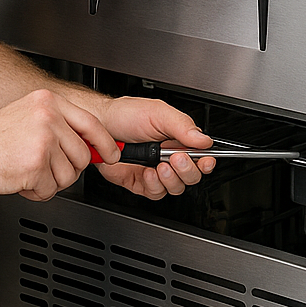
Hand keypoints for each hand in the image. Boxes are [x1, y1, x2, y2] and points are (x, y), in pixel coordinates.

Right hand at [0, 89, 118, 200]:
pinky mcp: (36, 164)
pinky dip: (37, 192)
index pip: (91, 123)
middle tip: (45, 168)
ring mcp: (43, 140)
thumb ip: (61, 126)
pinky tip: (21, 179)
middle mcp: (48, 117)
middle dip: (68, 169)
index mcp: (49, 102)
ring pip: (69, 175)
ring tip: (28, 171)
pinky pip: (51, 189)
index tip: (112, 155)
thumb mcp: (30, 117)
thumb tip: (93, 144)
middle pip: (83, 155)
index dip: (105, 144)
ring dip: (50, 182)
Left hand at [96, 96, 216, 199]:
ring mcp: (155, 171)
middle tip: (176, 159)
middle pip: (191, 176)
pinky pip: (155, 193)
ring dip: (170, 179)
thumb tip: (204, 140)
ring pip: (175, 188)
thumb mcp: (158, 113)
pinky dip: (154, 185)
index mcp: (178, 140)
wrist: (98, 125)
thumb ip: (183, 126)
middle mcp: (168, 157)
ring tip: (160, 166)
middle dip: (187, 170)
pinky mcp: (140, 182)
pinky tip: (147, 172)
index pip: (201, 157)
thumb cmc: (125, 115)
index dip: (206, 162)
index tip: (206, 161)